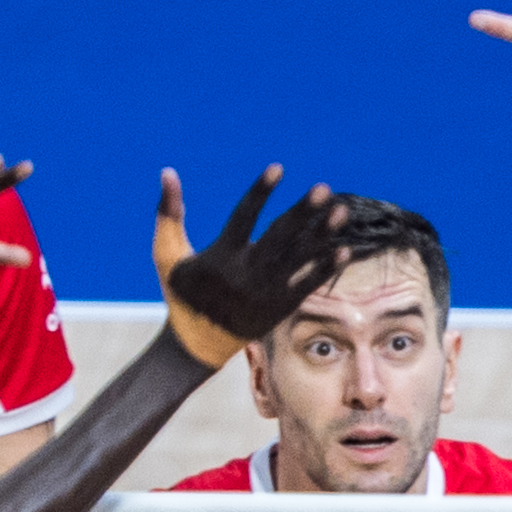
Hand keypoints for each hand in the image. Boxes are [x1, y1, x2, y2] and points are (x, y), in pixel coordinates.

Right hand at [160, 166, 348, 364]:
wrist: (197, 342)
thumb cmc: (182, 292)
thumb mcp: (167, 254)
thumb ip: (168, 213)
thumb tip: (167, 170)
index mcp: (220, 258)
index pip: (243, 217)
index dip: (260, 192)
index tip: (278, 169)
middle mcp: (246, 274)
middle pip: (279, 237)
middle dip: (302, 212)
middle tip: (323, 188)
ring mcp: (266, 292)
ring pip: (298, 258)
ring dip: (321, 235)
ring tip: (340, 211)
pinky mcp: (281, 308)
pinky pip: (308, 285)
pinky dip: (325, 268)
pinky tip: (344, 250)